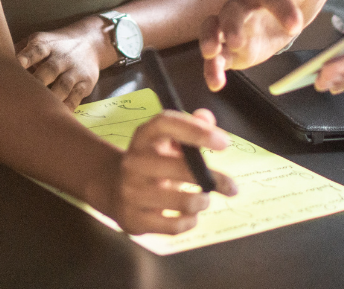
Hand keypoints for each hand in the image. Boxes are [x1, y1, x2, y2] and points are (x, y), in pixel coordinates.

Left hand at [15, 18, 110, 109]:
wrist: (90, 42)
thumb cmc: (54, 46)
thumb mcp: (38, 41)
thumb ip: (18, 50)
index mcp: (46, 45)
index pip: (36, 50)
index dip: (27, 57)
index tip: (18, 64)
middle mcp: (61, 57)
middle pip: (50, 70)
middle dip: (37, 83)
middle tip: (22, 96)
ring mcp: (74, 70)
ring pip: (63, 85)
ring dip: (52, 98)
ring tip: (38, 110)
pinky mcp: (85, 83)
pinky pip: (76, 97)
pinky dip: (67, 107)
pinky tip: (56, 116)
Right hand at [92, 109, 237, 234]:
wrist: (112, 188)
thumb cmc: (151, 161)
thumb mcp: (166, 140)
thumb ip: (191, 126)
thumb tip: (207, 118)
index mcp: (143, 137)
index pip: (166, 124)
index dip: (196, 131)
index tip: (225, 143)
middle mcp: (133, 162)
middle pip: (177, 168)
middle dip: (213, 179)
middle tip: (232, 187)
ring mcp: (130, 192)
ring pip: (180, 201)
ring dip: (201, 202)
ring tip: (204, 200)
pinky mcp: (133, 220)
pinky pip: (173, 226)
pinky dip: (190, 222)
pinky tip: (191, 216)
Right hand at [199, 0, 330, 90]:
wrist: (288, 4)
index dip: (282, 8)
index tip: (295, 25)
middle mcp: (243, 4)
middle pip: (232, 11)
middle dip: (231, 25)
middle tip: (237, 40)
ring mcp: (234, 27)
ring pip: (214, 30)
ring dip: (210, 41)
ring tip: (211, 54)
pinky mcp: (232, 49)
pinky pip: (218, 57)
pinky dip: (213, 69)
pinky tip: (215, 82)